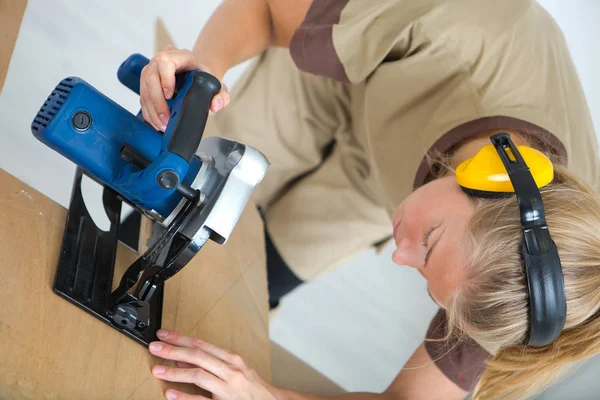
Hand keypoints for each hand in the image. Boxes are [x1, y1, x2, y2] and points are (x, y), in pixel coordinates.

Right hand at [140, 45, 230, 131]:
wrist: (197, 75)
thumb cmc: (205, 78)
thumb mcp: (218, 86)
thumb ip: (222, 95)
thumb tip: (215, 105)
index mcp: (181, 56)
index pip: (165, 62)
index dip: (165, 79)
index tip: (169, 96)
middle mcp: (162, 60)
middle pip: (151, 77)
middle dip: (157, 102)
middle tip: (166, 120)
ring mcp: (152, 70)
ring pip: (144, 88)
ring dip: (151, 110)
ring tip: (162, 125)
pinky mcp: (146, 81)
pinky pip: (142, 96)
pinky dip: (148, 112)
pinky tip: (156, 122)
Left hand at [149, 329, 275, 399]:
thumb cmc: (251, 386)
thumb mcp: (234, 369)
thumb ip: (209, 363)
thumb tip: (182, 359)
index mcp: (232, 359)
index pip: (201, 344)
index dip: (180, 338)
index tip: (163, 335)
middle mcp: (231, 371)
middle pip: (198, 356)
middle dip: (174, 350)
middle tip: (155, 347)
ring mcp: (228, 389)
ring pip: (199, 376)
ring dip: (176, 372)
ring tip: (158, 369)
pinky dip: (184, 397)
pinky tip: (170, 393)